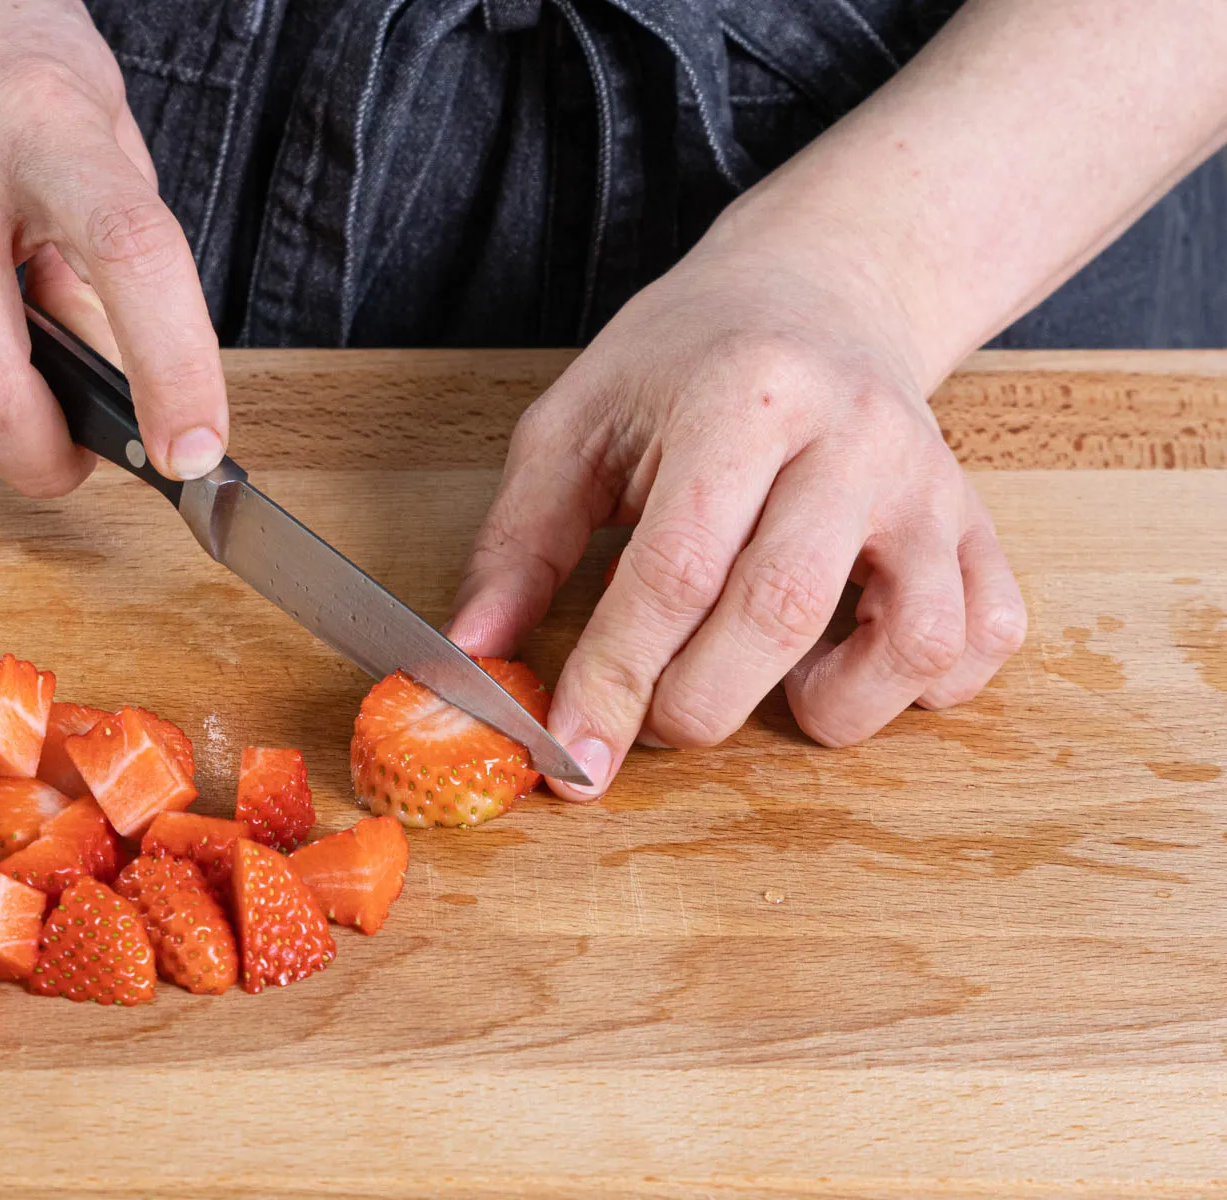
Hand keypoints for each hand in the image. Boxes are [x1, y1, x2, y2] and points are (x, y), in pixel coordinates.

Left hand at [445, 220, 1026, 798]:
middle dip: (696, 704)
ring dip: (829, 707)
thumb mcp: (575, 422)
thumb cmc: (683, 362)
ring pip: (911, 642)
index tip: (571, 756)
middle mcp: (855, 436)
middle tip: (654, 710)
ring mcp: (935, 483)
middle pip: (780, 614)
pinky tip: (848, 658)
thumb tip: (475, 653)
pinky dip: (921, 686)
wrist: (817, 290)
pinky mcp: (982, 524)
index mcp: (742, 396)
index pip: (673, 568)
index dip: (614, 678)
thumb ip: (519, 541)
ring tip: (769, 677)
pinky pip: (983, 641)